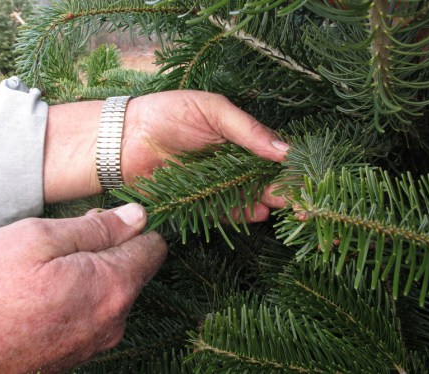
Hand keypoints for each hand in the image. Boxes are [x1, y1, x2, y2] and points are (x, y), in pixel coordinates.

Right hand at [0, 204, 165, 372]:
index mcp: (112, 286)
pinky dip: (80, 294)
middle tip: (65, 236)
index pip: (153, 246)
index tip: (104, 216)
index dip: (133, 224)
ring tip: (48, 263)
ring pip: (112, 290)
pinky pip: (94, 312)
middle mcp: (114, 319)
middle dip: (109, 246)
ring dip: (91, 270)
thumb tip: (138, 216)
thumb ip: (97, 228)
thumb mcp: (38, 238)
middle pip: (134, 268)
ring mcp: (96, 340)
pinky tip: (46, 288)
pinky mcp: (77, 352)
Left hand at [44, 91, 288, 218]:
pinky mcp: (196, 203)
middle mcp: (228, 164)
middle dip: (281, 189)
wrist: (123, 136)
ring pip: (245, 197)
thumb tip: (285, 150)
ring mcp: (213, 185)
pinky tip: (257, 213)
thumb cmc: (167, 114)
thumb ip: (247, 130)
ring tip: (283, 206)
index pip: (268, 155)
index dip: (287, 166)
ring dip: (264, 202)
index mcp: (235, 139)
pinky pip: (222, 211)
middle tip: (300, 198)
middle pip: (260, 179)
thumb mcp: (212, 110)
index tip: (305, 175)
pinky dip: (239, 214)